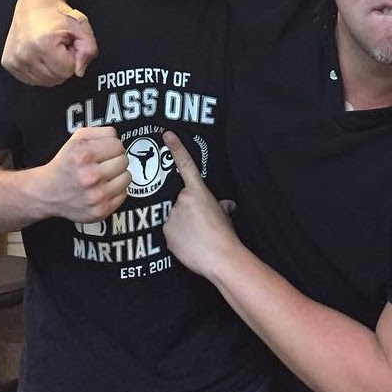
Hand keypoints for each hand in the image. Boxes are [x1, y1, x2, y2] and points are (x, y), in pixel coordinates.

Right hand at [2, 0, 97, 85]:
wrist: (35, 3)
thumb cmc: (58, 14)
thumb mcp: (81, 28)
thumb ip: (88, 51)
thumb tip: (79, 72)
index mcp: (43, 44)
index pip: (68, 71)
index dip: (72, 58)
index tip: (67, 45)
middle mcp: (25, 53)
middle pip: (55, 79)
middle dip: (62, 64)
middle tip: (58, 47)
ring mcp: (15, 60)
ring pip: (44, 82)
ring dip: (51, 68)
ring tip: (49, 50)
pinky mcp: (8, 63)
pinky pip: (31, 80)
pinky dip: (39, 71)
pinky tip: (39, 55)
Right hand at [37, 126, 129, 220]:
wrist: (47, 193)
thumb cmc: (65, 164)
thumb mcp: (76, 139)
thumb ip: (100, 132)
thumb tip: (117, 137)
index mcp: (83, 155)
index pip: (118, 145)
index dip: (111, 146)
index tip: (104, 151)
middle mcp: (90, 176)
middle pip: (124, 161)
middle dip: (115, 160)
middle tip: (103, 164)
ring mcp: (96, 196)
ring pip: (127, 177)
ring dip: (118, 175)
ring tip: (104, 176)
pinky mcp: (101, 210)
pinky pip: (123, 194)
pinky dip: (115, 190)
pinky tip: (102, 188)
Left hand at [163, 131, 238, 277]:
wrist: (221, 257)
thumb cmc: (226, 234)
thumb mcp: (225, 215)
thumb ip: (221, 206)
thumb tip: (226, 205)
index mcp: (198, 192)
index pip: (186, 165)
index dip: (176, 148)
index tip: (166, 134)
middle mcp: (181, 200)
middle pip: (178, 202)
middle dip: (187, 212)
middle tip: (200, 227)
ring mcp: (171, 217)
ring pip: (173, 219)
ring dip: (181, 226)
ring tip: (196, 239)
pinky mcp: (165, 234)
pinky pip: (169, 233)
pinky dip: (178, 239)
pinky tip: (189, 246)